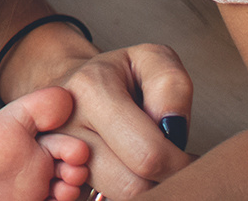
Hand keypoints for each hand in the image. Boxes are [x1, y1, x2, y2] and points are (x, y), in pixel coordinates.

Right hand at [6, 33, 193, 197]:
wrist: (71, 84)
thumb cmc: (118, 74)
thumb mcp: (153, 59)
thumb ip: (172, 86)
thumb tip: (172, 130)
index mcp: (90, 89)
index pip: (147, 154)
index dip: (180, 164)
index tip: (191, 158)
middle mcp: (66, 126)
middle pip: (132, 185)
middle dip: (164, 179)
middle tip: (175, 163)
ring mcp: (56, 155)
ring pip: (118, 196)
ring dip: (145, 184)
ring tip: (149, 161)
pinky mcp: (58, 176)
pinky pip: (103, 197)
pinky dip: (126, 189)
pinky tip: (129, 170)